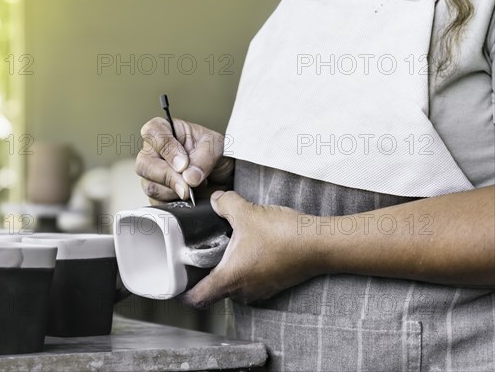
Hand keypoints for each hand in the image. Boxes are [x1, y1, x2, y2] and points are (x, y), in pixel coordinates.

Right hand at [136, 117, 233, 202]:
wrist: (222, 174)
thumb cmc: (213, 152)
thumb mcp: (215, 146)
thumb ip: (203, 158)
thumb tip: (188, 177)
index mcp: (165, 129)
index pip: (152, 132)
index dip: (166, 148)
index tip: (183, 163)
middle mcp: (153, 150)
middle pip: (144, 164)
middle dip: (168, 177)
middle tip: (188, 185)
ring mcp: (152, 173)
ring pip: (149, 185)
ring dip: (174, 191)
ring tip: (194, 188)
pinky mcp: (156, 192)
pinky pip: (156, 201)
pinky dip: (174, 202)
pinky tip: (188, 197)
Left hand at [182, 191, 323, 307]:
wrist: (319, 244)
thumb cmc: (283, 235)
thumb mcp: (247, 212)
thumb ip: (225, 203)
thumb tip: (216, 199)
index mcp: (229, 278)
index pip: (197, 298)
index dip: (183, 292)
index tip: (178, 282)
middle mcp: (243, 291)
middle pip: (214, 292)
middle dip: (206, 276)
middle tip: (201, 257)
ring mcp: (260, 291)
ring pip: (234, 287)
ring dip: (229, 272)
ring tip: (227, 249)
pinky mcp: (274, 285)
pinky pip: (252, 282)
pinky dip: (247, 270)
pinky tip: (251, 249)